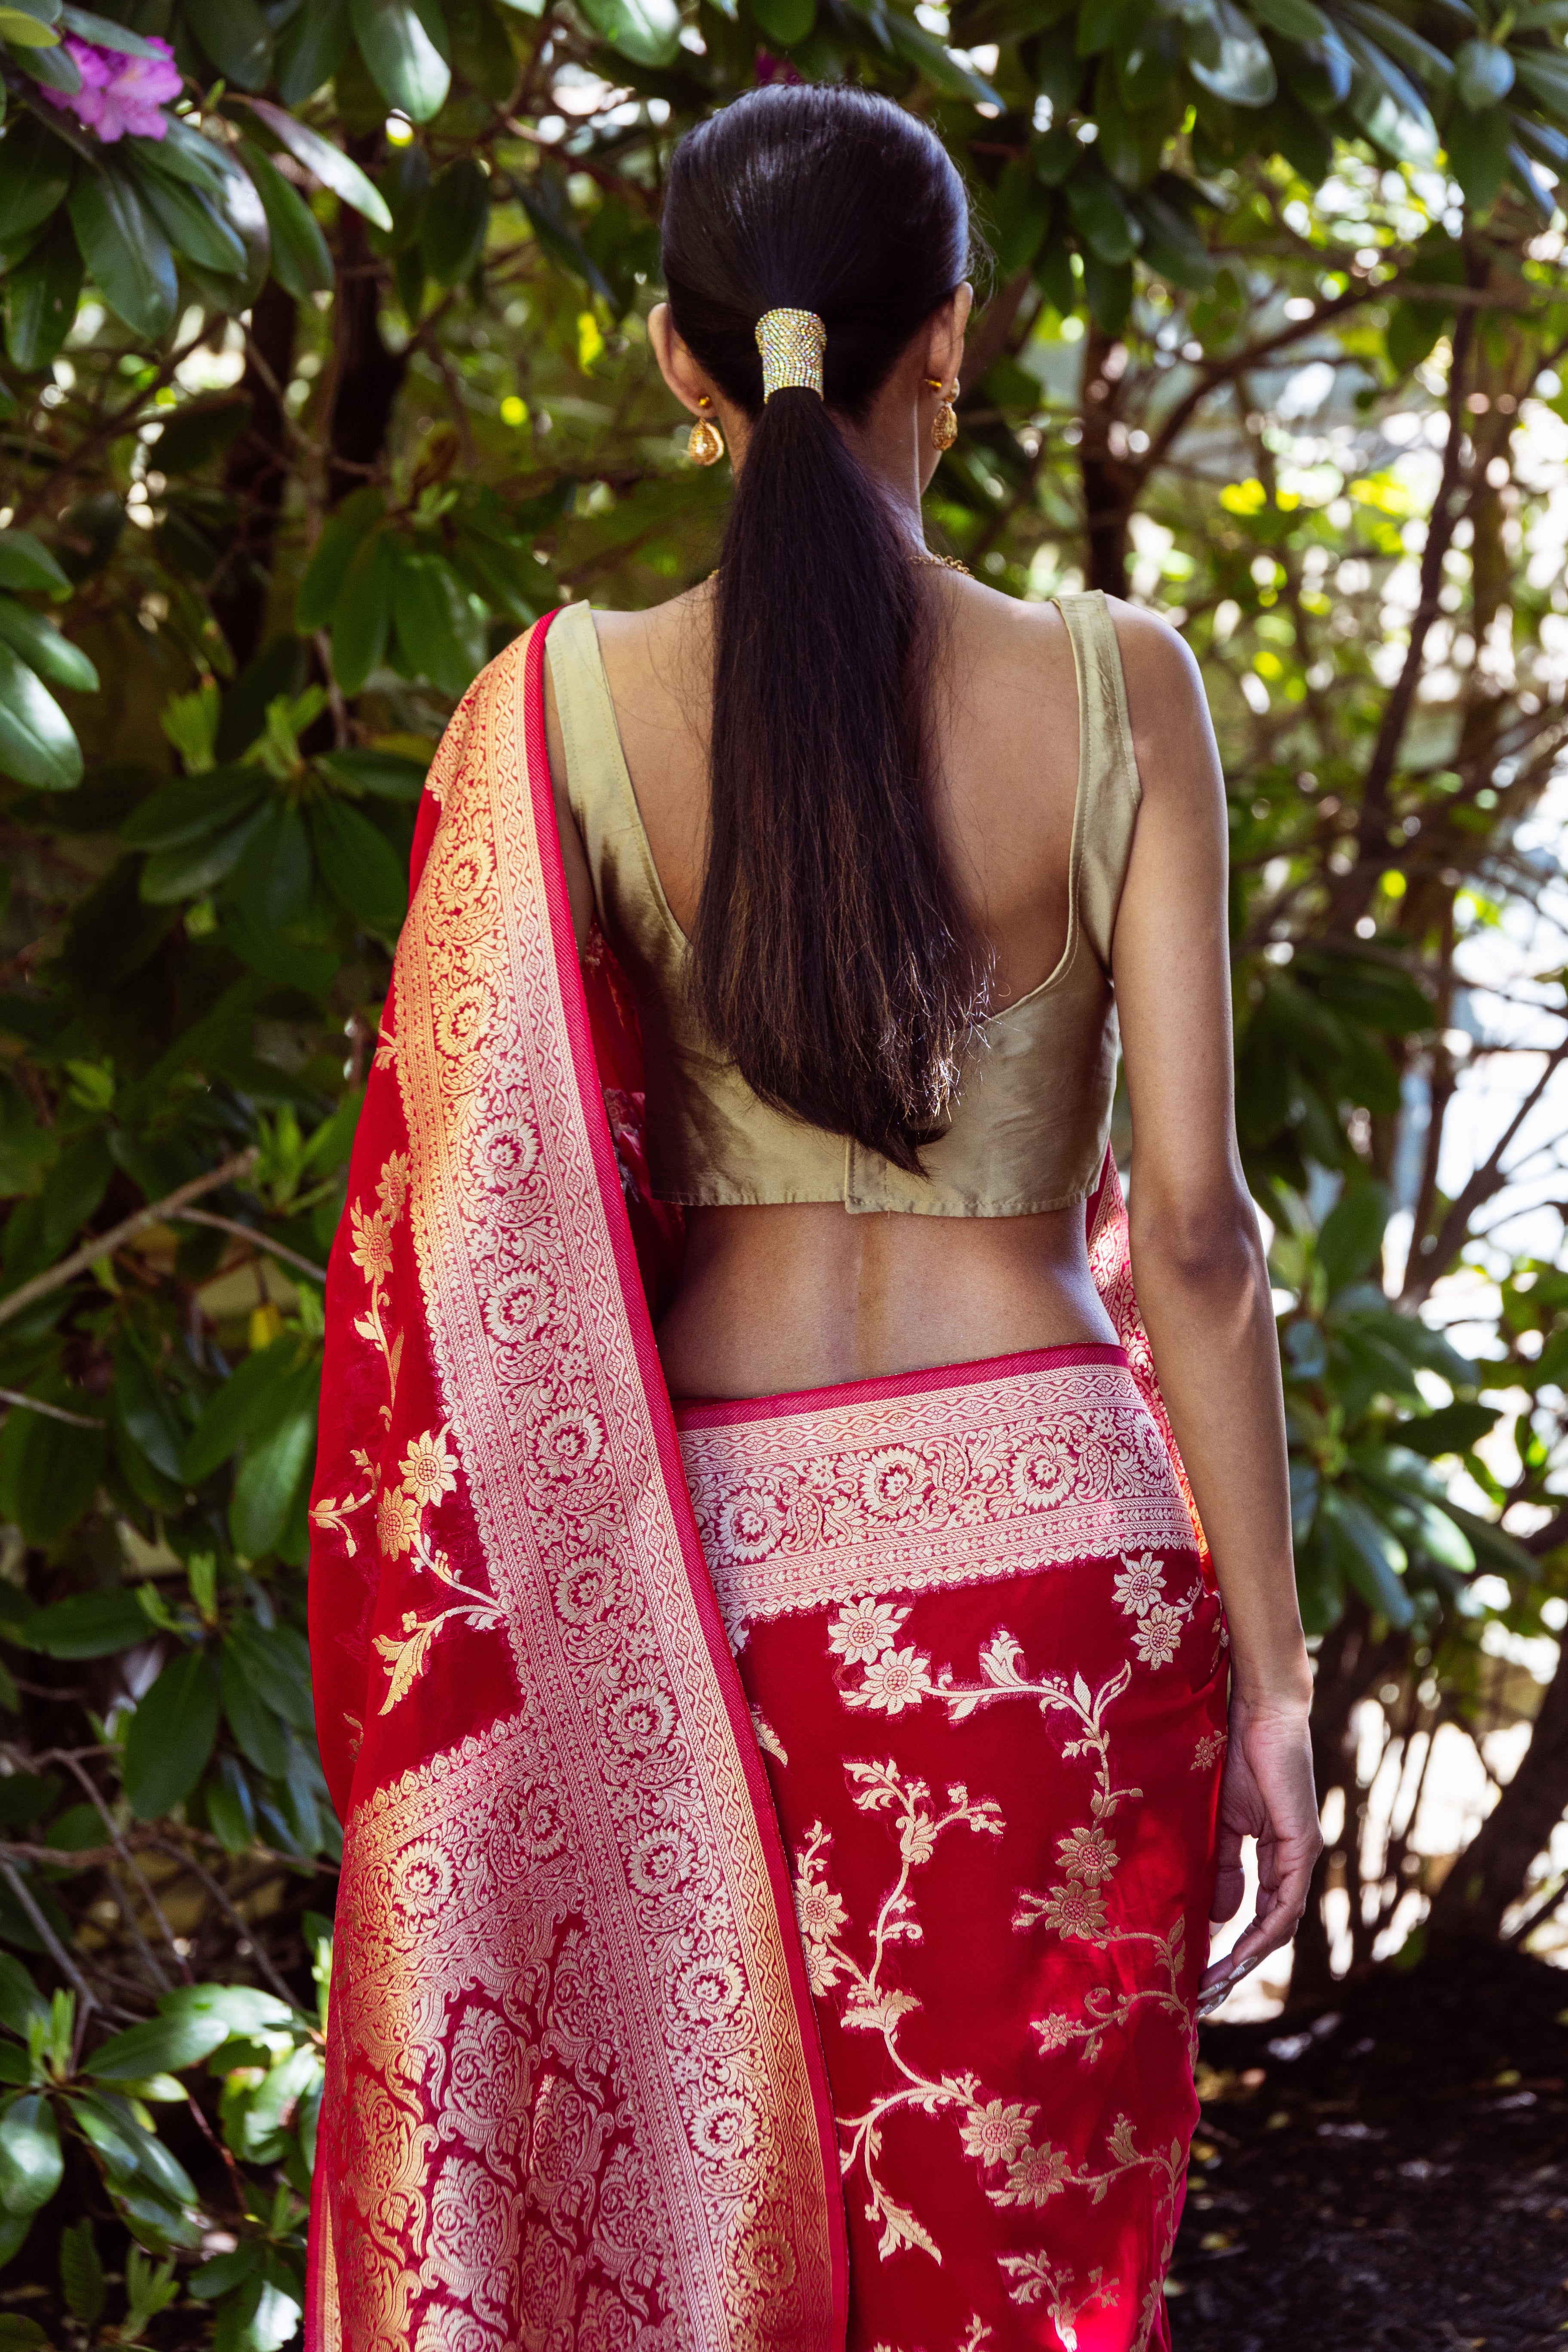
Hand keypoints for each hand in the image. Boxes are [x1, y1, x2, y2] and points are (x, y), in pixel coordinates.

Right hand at [1197, 1694, 1320, 2013]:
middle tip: (1207, 1993)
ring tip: (1217, 1981)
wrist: (1259, 1712)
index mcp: (1274, 1854)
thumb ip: (1222, 1867)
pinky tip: (1240, 1949)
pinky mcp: (1302, 1843)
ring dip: (1249, 1956)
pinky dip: (1265, 1928)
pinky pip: (1286, 1900)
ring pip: (1280, 1922)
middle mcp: (1293, 1860)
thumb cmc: (1237, 1755)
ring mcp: (1301, 1854)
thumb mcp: (1221, 1822)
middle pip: (1270, 1928)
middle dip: (1238, 1964)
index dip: (1233, 1946)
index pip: (1259, 1913)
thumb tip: (1216, 1917)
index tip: (1203, 1971)